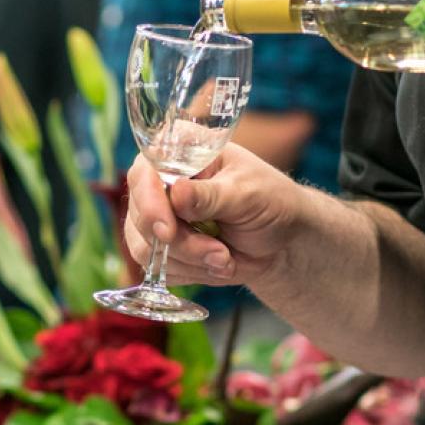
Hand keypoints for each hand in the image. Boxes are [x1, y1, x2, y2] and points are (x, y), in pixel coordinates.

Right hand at [124, 143, 308, 286]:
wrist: (283, 240)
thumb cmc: (270, 202)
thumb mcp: (248, 194)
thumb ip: (211, 196)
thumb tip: (177, 194)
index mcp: (181, 152)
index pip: (144, 171)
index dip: (150, 201)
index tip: (168, 230)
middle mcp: (161, 182)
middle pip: (141, 215)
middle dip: (180, 242)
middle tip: (220, 253)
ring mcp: (158, 216)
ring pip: (145, 247)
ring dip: (189, 260)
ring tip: (225, 258)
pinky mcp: (161, 248)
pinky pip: (157, 268)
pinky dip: (190, 272)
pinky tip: (218, 264)